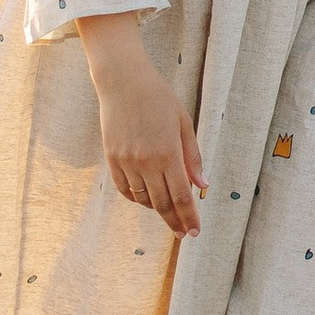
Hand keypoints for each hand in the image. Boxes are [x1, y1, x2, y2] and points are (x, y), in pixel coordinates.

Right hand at [79, 20, 207, 237]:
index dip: (189, 217)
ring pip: (142, 199)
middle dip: (174, 222)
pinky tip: (146, 198)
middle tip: (183, 234)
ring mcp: (126, 161)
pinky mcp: (111, 158)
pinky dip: (136, 198)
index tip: (194, 232)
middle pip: (162, 203)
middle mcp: (146, 162)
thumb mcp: (183, 123)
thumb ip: (192, 157)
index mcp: (168, 153)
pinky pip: (124, 189)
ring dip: (156, 209)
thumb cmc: (159, 98)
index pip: (181, 196)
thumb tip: (202, 186)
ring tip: (167, 211)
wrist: (123, 81)